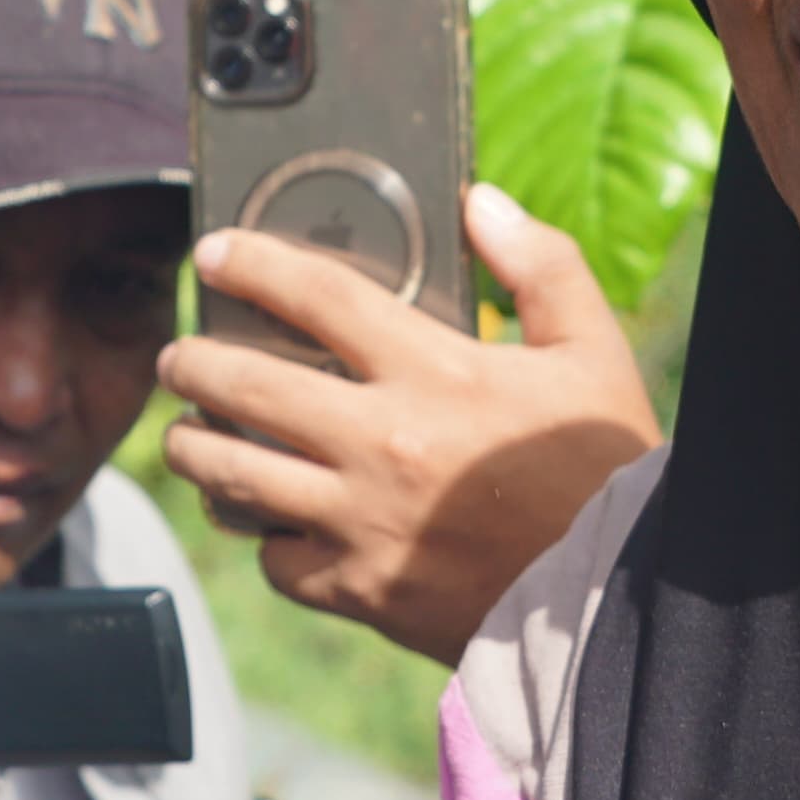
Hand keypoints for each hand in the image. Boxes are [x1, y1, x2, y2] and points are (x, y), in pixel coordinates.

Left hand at [158, 182, 661, 667]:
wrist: (619, 599)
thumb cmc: (605, 470)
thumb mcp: (592, 352)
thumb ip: (541, 265)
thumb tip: (480, 201)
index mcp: (437, 373)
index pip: (319, 297)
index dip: (254, 266)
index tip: (214, 255)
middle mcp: (384, 444)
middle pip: (246, 387)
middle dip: (193, 363)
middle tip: (180, 357)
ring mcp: (363, 522)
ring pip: (235, 477)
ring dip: (195, 449)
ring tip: (188, 435)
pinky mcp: (360, 590)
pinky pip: (276, 560)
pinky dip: (263, 538)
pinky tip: (264, 518)